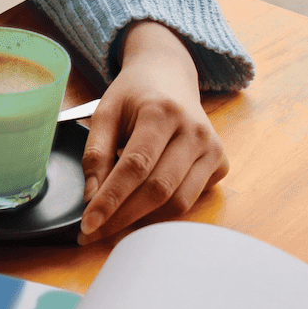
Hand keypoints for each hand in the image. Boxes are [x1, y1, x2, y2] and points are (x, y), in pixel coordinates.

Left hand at [78, 20, 227, 243]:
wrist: (170, 74)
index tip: (87, 223)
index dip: (110, 199)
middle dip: (122, 217)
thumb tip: (91, 195)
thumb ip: (95, 152)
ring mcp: (212, 149)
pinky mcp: (220, 163)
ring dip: (141, 221)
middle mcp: (194, 131)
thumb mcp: (105, 112)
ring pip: (178, 202)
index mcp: (161, 112)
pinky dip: (161, 212)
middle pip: (158, 189)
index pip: (135, 166)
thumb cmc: (134, 95)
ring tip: (111, 226)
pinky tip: (138, 210)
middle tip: (93, 234)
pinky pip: (190, 200)